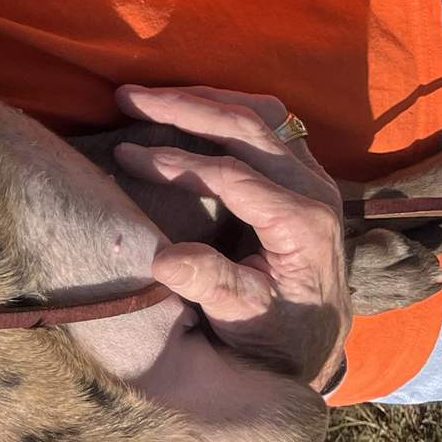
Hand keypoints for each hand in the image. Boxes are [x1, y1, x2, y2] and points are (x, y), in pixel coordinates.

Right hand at [110, 85, 349, 386]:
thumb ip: (212, 286)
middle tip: (126, 98)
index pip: (231, 174)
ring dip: (206, 99)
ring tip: (152, 96)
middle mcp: (315, 192)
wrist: (315, 344)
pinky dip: (225, 109)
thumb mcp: (243, 319)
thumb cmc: (273, 336)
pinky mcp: (306, 177)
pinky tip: (190, 110)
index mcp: (301, 225)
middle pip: (248, 127)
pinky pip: (269, 125)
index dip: (175, 161)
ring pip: (263, 115)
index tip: (126, 154)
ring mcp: (314, 179)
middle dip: (184, 107)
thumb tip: (164, 259)